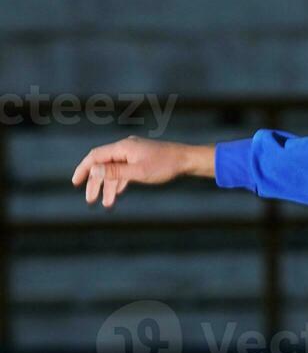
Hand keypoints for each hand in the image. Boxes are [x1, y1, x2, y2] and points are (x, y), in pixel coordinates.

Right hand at [71, 136, 213, 208]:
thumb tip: (94, 170)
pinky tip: (117, 193)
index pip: (95, 156)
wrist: (186, 160)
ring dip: (109, 186)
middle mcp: (126, 148)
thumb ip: (115, 172)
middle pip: (103, 165)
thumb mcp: (138, 172)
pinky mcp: (141, 159)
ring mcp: (133, 153)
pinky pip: (124, 170)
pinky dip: (120, 182)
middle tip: (90, 200)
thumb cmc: (164, 166)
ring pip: (115, 170)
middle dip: (96, 183)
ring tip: (107, 204)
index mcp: (123, 148)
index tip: (75, 182)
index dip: (83, 169)